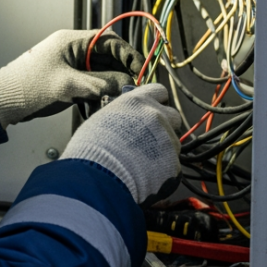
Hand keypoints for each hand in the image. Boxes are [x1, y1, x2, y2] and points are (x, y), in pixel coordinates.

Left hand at [0, 29, 142, 125]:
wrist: (3, 102)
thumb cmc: (26, 86)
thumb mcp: (67, 84)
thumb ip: (99, 83)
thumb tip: (127, 84)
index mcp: (71, 42)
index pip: (109, 41)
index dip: (128, 54)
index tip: (141, 69)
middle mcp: (73, 52)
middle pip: (108, 59)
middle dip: (122, 73)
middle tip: (134, 89)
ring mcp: (71, 68)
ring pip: (102, 74)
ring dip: (111, 87)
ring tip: (118, 99)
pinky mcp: (68, 83)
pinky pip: (92, 86)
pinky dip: (99, 95)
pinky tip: (102, 105)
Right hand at [59, 84, 181, 204]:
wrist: (101, 174)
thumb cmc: (93, 148)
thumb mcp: (102, 120)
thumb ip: (122, 116)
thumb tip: (124, 122)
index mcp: (137, 102)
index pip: (158, 91)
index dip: (156, 101)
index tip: (151, 110)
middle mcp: (156, 115)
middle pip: (173, 116)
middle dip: (165, 126)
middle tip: (149, 139)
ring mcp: (167, 139)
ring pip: (173, 143)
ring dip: (162, 151)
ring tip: (141, 162)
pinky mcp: (173, 163)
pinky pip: (171, 166)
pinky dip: (162, 172)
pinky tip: (145, 175)